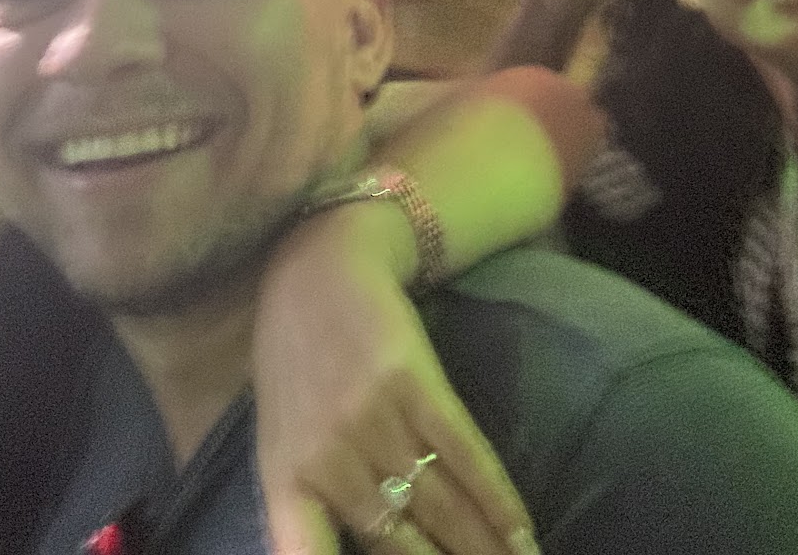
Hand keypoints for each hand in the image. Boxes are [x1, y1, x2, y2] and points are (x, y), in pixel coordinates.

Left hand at [255, 212, 538, 554]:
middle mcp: (329, 458)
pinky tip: (520, 532)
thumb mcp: (278, 441)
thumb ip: (308, 507)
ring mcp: (372, 419)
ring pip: (440, 506)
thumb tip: (352, 552)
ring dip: (485, 551)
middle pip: (402, 546)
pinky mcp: (414, 382)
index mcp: (285, 482)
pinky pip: (464, 454)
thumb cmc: (294, 366)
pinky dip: (497, 500)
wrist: (317, 271)